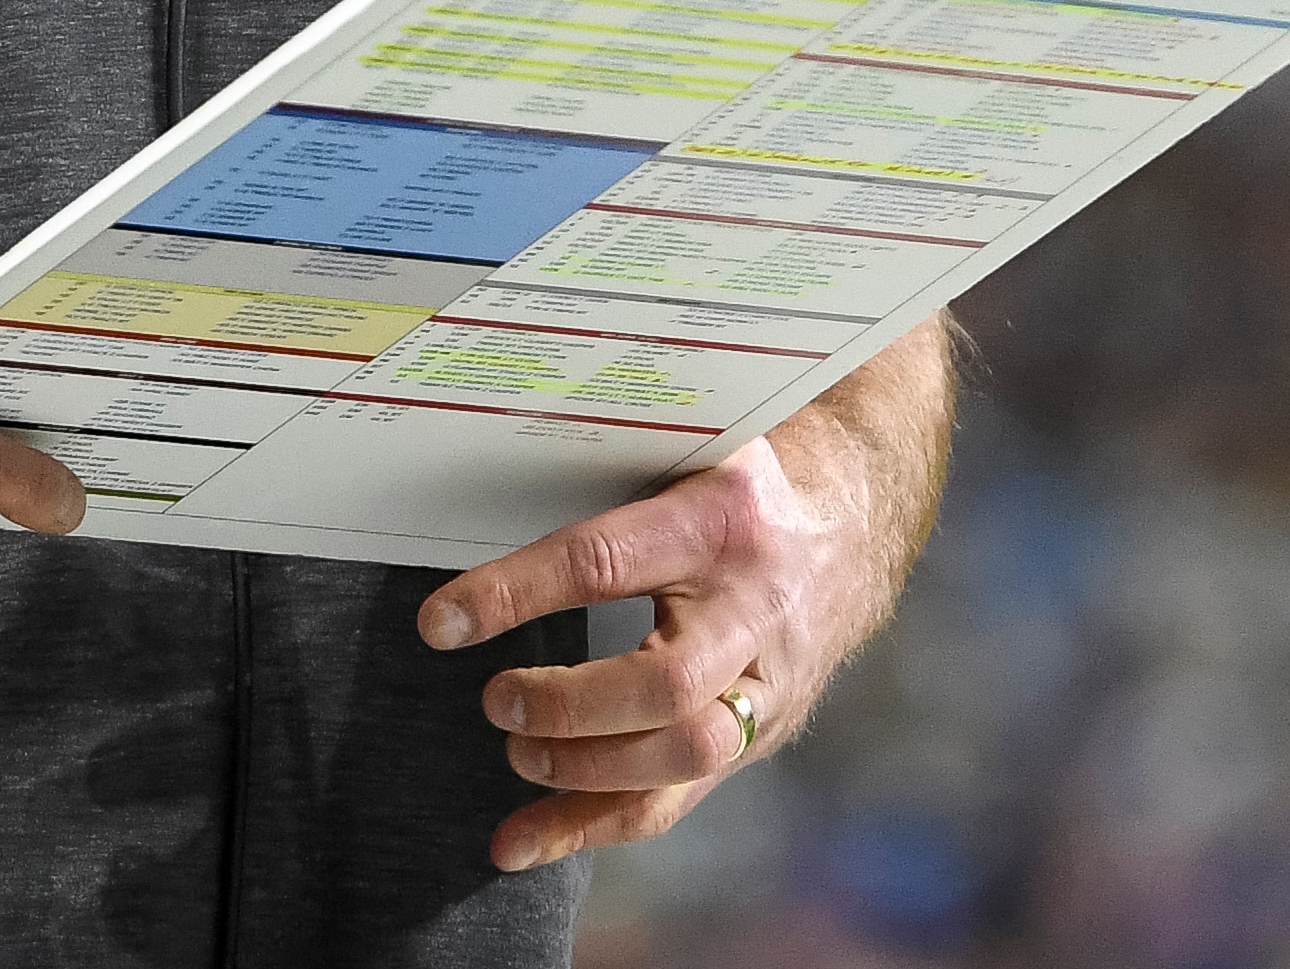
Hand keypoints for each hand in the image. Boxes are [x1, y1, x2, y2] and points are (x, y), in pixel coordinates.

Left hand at [415, 432, 876, 870]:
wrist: (847, 531)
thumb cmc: (736, 486)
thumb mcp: (690, 450)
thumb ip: (611, 465)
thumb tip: (485, 466)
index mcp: (721, 519)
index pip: (605, 563)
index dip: (516, 595)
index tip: (442, 622)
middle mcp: (753, 608)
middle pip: (664, 685)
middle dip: (567, 705)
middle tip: (496, 698)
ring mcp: (766, 681)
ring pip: (685, 755)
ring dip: (584, 772)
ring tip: (516, 750)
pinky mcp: (759, 734)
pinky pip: (678, 798)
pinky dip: (594, 826)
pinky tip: (523, 840)